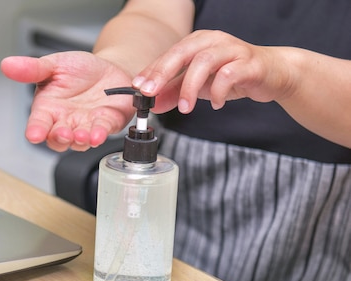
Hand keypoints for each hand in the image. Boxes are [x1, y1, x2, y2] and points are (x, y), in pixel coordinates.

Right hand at [1, 52, 134, 151]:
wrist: (108, 68)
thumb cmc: (79, 70)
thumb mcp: (54, 64)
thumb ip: (32, 69)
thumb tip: (6, 64)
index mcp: (49, 109)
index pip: (38, 123)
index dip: (35, 131)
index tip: (33, 135)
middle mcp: (65, 121)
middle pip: (57, 139)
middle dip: (59, 138)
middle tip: (62, 133)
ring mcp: (85, 125)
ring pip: (79, 141)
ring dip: (79, 141)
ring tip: (81, 135)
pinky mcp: (106, 124)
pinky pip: (101, 132)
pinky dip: (99, 135)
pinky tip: (97, 135)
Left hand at [132, 30, 291, 113]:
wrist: (273, 73)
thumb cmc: (233, 75)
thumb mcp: (198, 85)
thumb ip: (174, 92)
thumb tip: (152, 104)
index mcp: (197, 43)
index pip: (168, 55)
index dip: (152, 71)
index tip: (137, 88)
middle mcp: (213, 41)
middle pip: (183, 52)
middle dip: (163, 73)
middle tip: (151, 93)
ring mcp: (233, 50)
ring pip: (205, 61)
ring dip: (190, 87)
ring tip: (186, 108)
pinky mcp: (251, 63)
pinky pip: (230, 74)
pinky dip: (218, 91)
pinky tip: (215, 104)